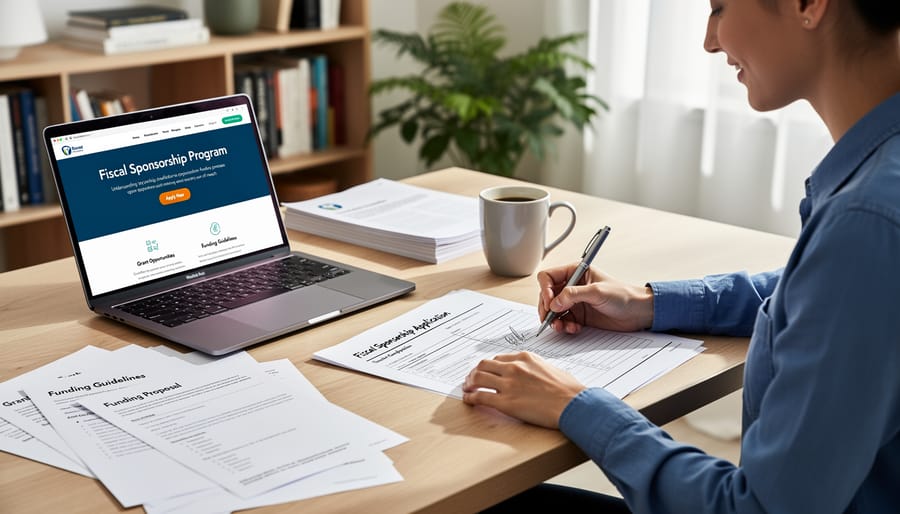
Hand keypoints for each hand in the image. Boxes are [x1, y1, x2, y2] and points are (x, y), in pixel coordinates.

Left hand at [462, 352, 585, 428]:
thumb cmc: (569, 390)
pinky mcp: (505, 402)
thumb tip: (532, 375)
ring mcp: (508, 384)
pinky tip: (468, 399)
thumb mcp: (551, 369)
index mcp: (526, 357)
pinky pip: (480, 396)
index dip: (490, 366)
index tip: (487, 370)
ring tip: (467, 388)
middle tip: (471, 378)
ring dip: (469, 382)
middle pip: (484, 364)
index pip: (500, 358)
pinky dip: (471, 397)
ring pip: (478, 377)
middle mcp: (514, 367)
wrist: (573, 404)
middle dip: (475, 371)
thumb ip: (536, 369)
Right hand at [537, 265, 653, 333]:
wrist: (638, 313)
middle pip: (547, 295)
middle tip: (551, 318)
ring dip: (554, 319)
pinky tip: (573, 328)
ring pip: (553, 310)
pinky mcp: (579, 316)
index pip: (549, 277)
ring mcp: (575, 302)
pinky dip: (564, 326)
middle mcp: (572, 286)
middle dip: (547, 307)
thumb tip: (554, 302)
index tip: (550, 301)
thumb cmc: (623, 295)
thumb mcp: (597, 292)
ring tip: (561, 326)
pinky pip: (563, 321)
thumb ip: (573, 295)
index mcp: (575, 272)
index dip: (545, 289)